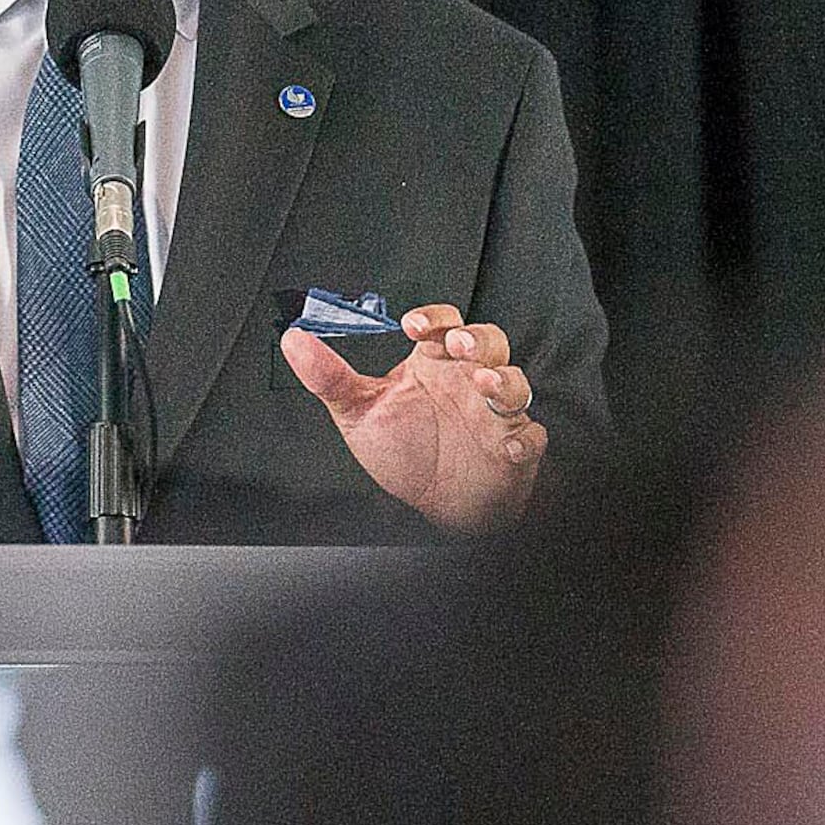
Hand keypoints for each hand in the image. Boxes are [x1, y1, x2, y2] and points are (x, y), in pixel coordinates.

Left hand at [280, 305, 543, 532]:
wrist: (433, 506)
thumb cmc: (404, 452)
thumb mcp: (358, 413)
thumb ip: (329, 377)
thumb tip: (293, 340)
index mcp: (434, 365)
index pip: (442, 325)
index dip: (433, 318)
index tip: (411, 325)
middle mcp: (468, 382)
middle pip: (488, 342)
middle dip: (476, 339)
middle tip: (458, 346)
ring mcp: (494, 415)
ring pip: (515, 383)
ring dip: (505, 381)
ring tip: (486, 384)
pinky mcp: (514, 450)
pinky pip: (530, 438)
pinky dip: (524, 440)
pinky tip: (507, 446)